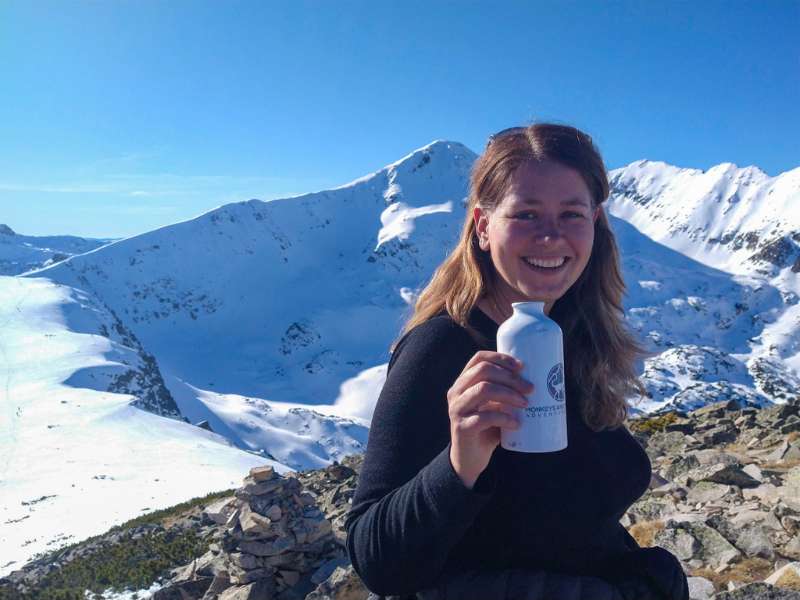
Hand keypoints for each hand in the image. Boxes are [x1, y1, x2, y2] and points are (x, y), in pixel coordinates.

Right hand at [447, 351, 533, 488]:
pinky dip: (505, 418)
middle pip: (483, 371)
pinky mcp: (462, 428)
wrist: (469, 459)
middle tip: (530, 388)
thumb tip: (533, 382)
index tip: (522, 366)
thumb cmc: (485, 428)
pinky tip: (516, 424)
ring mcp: (457, 409)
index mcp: (463, 383)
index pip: (478, 359)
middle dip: (510, 377)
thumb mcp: (492, 406)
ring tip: (525, 404)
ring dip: (509, 394)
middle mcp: (456, 392)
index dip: (500, 358)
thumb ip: (503, 394)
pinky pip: (485, 417)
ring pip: (484, 389)